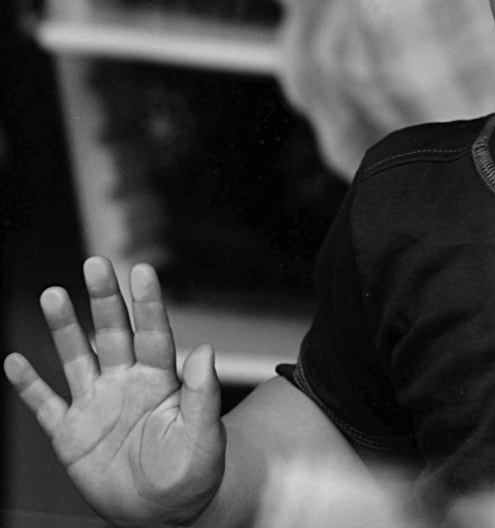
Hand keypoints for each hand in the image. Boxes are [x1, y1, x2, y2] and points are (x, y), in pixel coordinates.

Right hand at [4, 257, 224, 526]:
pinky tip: (14, 361)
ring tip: (53, 294)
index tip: (142, 270)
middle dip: (104, 299)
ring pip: (76, 357)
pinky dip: (29, 385)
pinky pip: (46, 405)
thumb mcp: (204, 435)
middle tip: (96, 263)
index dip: (147, 302)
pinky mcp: (71, 434)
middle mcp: (126, 382)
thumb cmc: (193, 471)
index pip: (153, 332)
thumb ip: (203, 394)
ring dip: (63, 328)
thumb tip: (204, 351)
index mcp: (160, 379)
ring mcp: (96, 404)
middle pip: (112, 333)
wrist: (165, 511)